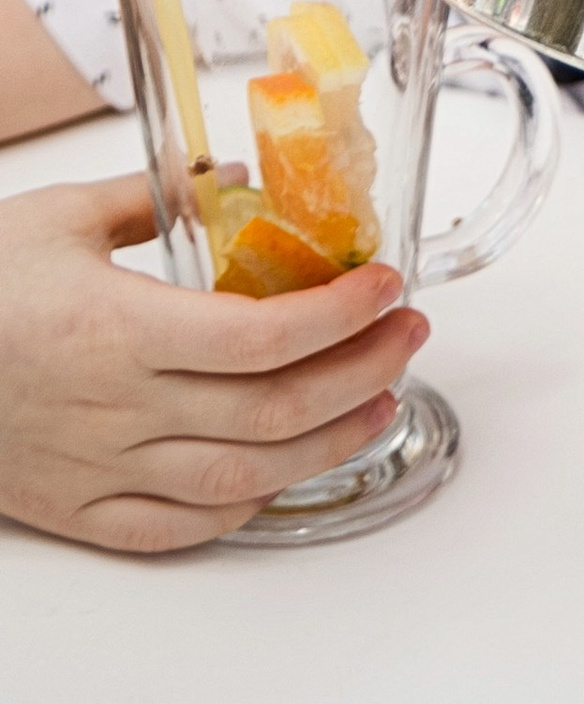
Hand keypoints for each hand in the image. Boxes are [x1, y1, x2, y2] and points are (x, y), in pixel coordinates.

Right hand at [0, 177, 429, 552]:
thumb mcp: (55, 218)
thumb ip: (151, 195)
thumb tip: (226, 173)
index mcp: (115, 331)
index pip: (258, 337)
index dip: (339, 316)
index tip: (388, 285)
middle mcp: (115, 411)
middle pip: (269, 413)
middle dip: (360, 374)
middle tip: (408, 335)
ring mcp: (98, 471)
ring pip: (239, 481)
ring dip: (328, 446)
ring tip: (382, 401)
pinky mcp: (77, 512)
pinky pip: (177, 530)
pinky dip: (246, 507)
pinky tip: (288, 472)